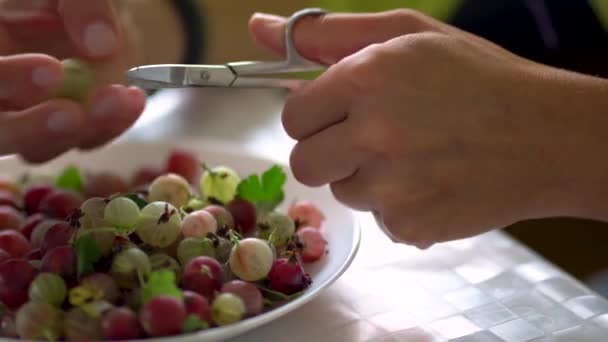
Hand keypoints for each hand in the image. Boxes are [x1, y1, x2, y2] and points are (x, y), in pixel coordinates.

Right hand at [0, 0, 145, 162]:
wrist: (94, 11)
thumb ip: (81, 4)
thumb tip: (101, 45)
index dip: (7, 79)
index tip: (52, 71)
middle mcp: (0, 93)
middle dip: (32, 128)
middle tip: (73, 114)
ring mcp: (28, 117)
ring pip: (38, 148)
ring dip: (79, 132)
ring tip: (118, 100)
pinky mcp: (66, 130)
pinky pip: (83, 140)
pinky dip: (109, 126)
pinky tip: (132, 100)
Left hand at [249, 10, 607, 247]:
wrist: (546, 137)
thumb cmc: (478, 78)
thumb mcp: (406, 35)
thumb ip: (327, 34)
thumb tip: (259, 29)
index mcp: (365, 80)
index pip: (293, 115)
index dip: (315, 115)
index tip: (339, 113)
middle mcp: (371, 135)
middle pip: (304, 163)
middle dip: (329, 151)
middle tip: (372, 138)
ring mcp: (390, 187)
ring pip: (342, 192)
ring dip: (366, 178)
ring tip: (415, 157)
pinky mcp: (408, 225)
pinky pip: (378, 219)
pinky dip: (398, 205)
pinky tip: (432, 183)